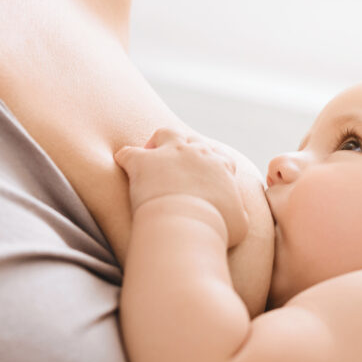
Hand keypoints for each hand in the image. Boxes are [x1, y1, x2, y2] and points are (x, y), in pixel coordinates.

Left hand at [114, 128, 248, 246]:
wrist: (187, 225)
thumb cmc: (215, 227)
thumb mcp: (238, 223)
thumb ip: (238, 213)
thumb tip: (237, 215)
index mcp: (220, 166)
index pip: (220, 157)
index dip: (212, 166)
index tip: (205, 179)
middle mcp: (196, 152)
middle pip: (193, 141)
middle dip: (186, 152)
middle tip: (178, 169)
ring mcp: (169, 153)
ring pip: (166, 133)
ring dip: (158, 142)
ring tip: (152, 157)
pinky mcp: (143, 162)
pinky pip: (128, 153)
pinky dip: (125, 158)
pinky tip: (122, 166)